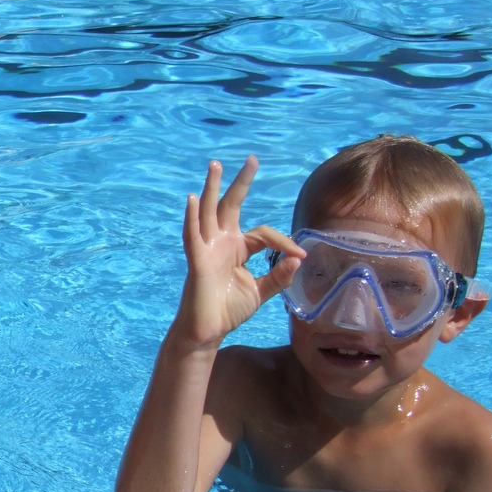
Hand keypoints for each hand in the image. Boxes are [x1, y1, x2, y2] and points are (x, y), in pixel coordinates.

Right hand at [172, 156, 305, 349]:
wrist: (208, 331)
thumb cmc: (229, 311)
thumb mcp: (261, 291)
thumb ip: (278, 276)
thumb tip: (297, 259)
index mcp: (238, 248)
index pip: (263, 234)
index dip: (283, 241)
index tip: (300, 254)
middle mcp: (222, 243)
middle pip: (231, 206)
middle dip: (241, 183)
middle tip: (252, 160)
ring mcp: (208, 248)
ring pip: (209, 212)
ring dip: (212, 188)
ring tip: (216, 166)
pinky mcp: (198, 260)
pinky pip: (193, 235)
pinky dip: (192, 217)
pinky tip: (192, 199)